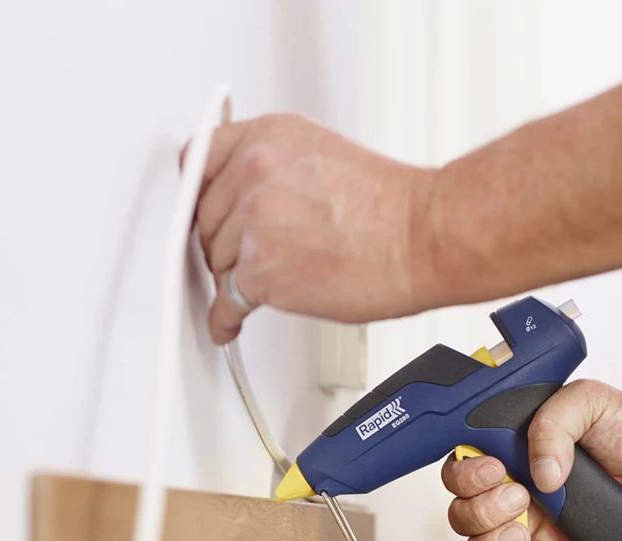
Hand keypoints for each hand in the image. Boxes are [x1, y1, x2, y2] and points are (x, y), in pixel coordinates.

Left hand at [186, 114, 437, 343]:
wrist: (422, 238)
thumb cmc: (390, 207)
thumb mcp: (321, 157)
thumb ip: (273, 170)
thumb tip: (244, 199)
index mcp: (268, 137)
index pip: (199, 162)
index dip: (200, 196)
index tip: (200, 213)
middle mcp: (254, 173)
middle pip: (206, 220)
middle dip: (223, 244)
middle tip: (244, 258)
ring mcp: (253, 222)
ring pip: (217, 262)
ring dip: (235, 280)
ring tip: (262, 286)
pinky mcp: (259, 270)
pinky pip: (225, 301)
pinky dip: (226, 318)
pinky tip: (229, 321)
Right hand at [441, 380, 621, 540]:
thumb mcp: (585, 401)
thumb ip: (552, 425)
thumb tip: (540, 476)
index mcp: (509, 449)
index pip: (461, 467)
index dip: (467, 475)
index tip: (496, 470)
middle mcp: (512, 486)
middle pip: (463, 510)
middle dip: (482, 509)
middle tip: (521, 496)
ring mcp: (530, 522)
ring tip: (524, 530)